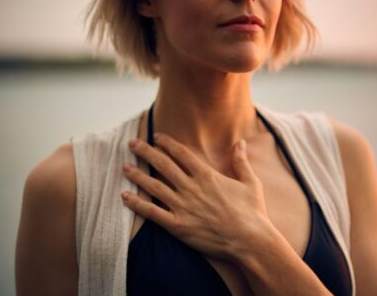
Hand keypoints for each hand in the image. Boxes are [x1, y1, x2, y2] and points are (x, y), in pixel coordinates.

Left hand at [121, 133, 269, 260]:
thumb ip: (241, 161)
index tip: (156, 136)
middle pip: (163, 165)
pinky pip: (152, 213)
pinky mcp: (178, 226)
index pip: (182, 154)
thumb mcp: (251, 182)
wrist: (249, 240)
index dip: (167, 143)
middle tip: (132, 143)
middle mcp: (192, 188)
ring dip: (137, 175)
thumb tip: (240, 142)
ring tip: (124, 167)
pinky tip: (124, 196)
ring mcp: (183, 207)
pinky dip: (137, 204)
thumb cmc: (252, 212)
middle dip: (146, 152)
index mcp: (207, 176)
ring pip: (154, 186)